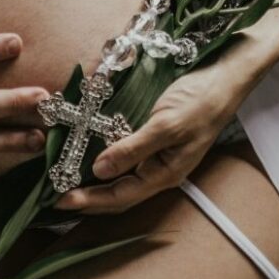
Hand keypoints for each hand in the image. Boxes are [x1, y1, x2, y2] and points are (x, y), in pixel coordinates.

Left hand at [54, 63, 249, 213]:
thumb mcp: (164, 125)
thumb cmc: (200, 101)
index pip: (121, 196)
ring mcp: (157, 156)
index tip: (61, 200)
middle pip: (119, 193)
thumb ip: (132, 149)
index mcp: (165, 173)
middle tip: (55, 197)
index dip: (90, 201)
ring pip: (120, 178)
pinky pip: (125, 157)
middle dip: (88, 198)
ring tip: (66, 181)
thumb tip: (99, 171)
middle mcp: (159, 170)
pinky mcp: (153, 140)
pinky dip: (104, 160)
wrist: (223, 77)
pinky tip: (87, 155)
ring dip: (93, 182)